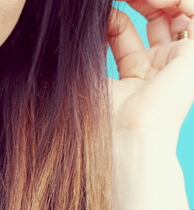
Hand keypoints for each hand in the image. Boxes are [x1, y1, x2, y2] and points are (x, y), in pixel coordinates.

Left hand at [109, 0, 193, 209]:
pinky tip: (154, 1)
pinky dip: (177, 1)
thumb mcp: (90, 75)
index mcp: (135, 75)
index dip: (114, 15)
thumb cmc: (103, 118)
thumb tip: (85, 20)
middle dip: (140, 1)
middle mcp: (159, 67)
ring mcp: (178, 61)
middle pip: (155, 18)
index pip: (126, 32)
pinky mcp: (193, 56)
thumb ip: (93, 46)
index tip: (97, 12)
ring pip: (177, 12)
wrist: (127, 136)